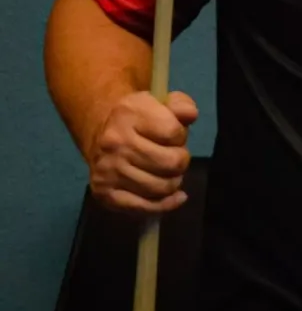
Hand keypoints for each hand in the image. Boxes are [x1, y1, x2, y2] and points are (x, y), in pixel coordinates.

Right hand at [86, 90, 198, 214]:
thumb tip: (190, 115)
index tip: (172, 136)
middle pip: (171, 163)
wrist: (102, 133)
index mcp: (128, 114)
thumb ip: (181, 105)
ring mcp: (107, 170)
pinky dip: (164, 205)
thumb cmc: (141, 119)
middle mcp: (114, 143)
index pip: (173, 133)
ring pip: (161, 187)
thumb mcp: (161, 103)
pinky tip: (174, 196)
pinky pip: (144, 207)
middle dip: (180, 161)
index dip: (180, 136)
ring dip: (173, 181)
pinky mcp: (104, 192)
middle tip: (173, 157)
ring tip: (166, 172)